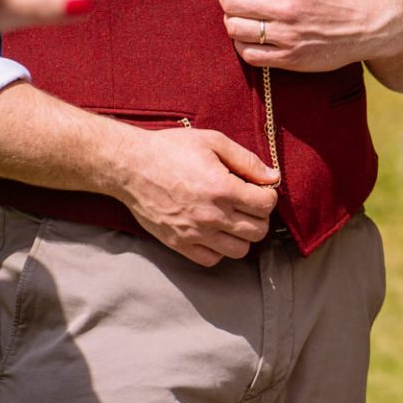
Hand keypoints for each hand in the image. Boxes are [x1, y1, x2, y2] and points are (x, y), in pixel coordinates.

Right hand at [109, 125, 280, 266]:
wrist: (129, 167)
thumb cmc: (171, 150)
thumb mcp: (214, 142)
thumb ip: (248, 161)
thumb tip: (273, 177)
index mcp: (223, 189)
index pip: (266, 205)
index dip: (268, 195)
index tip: (259, 188)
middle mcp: (212, 216)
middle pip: (258, 231)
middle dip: (260, 216)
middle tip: (249, 203)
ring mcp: (194, 234)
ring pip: (239, 250)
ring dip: (242, 235)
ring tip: (233, 218)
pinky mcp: (178, 244)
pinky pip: (211, 260)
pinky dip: (219, 249)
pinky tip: (215, 231)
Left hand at [219, 0, 400, 72]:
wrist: (372, 24)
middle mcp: (286, 9)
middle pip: (231, 4)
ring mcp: (287, 36)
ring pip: (235, 29)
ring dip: (232, 19)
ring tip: (241, 15)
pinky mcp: (290, 58)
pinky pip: (249, 54)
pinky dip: (242, 43)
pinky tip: (251, 35)